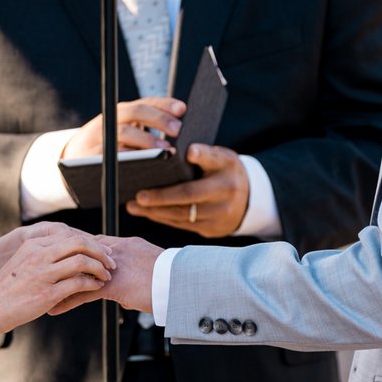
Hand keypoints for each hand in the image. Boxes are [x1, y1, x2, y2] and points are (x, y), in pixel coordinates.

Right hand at [0, 223, 113, 333]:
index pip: (70, 235)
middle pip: (79, 243)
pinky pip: (78, 283)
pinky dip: (92, 284)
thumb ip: (43, 254)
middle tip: (111, 261)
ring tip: (106, 275)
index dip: (90, 242)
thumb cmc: (7, 289)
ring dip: (100, 268)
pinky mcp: (47, 293)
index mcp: (33, 244)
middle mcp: (38, 254)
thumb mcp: (23, 262)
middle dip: (100, 251)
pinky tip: (97, 287)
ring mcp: (43, 273)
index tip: (102, 251)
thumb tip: (69, 254)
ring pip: (82, 261)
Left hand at [51, 235, 161, 315]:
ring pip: (78, 272)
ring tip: (44, 292)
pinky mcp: (113, 284)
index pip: (94, 243)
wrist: (181, 282)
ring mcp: (113, 267)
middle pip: (80, 253)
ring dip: (59, 283)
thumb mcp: (152, 271)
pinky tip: (54, 309)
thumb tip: (127, 297)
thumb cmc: (172, 279)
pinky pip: (83, 292)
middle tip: (45, 271)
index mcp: (126, 245)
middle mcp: (116, 251)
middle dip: (62, 263)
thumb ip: (136, 279)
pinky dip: (67, 301)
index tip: (62, 257)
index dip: (77, 251)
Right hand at [62, 97, 185, 159]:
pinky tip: (147, 164)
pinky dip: (131, 158)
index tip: (183, 109)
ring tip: (167, 149)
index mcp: (118, 113)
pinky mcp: (92, 157)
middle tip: (178, 129)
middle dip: (158, 119)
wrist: (70, 163)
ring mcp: (98, 138)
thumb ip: (144, 129)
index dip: (163, 104)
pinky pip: (113, 156)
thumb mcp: (123, 134)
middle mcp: (108, 121)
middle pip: (134, 112)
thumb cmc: (108, 149)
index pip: (144, 102)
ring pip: (124, 133)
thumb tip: (178, 129)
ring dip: (147, 140)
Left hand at [127, 143, 248, 237]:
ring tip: (134, 204)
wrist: (247, 200)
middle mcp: (225, 197)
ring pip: (182, 215)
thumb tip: (187, 151)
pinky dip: (162, 218)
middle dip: (162, 197)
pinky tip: (147, 212)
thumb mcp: (222, 158)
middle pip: (190, 197)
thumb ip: (206, 154)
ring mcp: (218, 218)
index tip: (189, 151)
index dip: (202, 156)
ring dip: (155, 211)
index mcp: (227, 173)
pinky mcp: (210, 230)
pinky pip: (182, 225)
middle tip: (139, 196)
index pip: (213, 162)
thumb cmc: (226, 172)